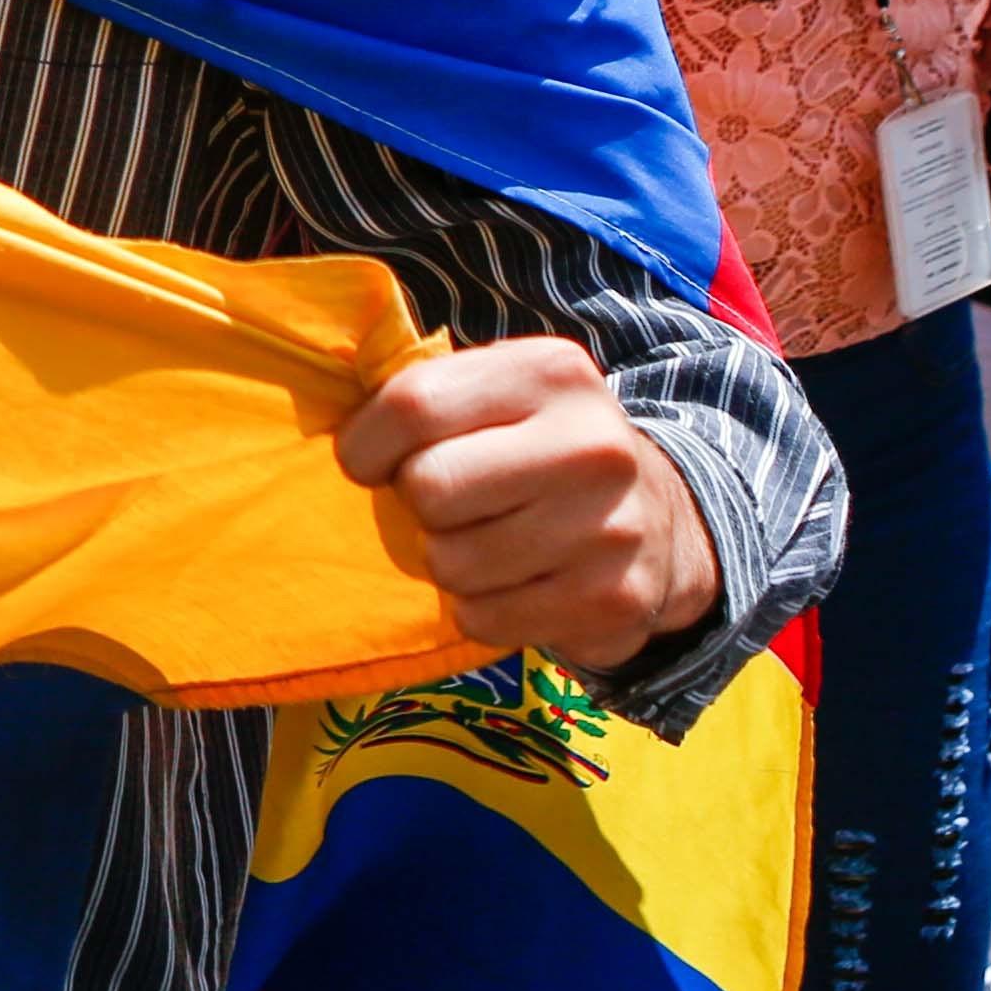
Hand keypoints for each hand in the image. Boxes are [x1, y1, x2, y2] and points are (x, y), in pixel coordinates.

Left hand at [337, 337, 716, 679]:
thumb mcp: (497, 394)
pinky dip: (479, 609)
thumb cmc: (539, 448)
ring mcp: (610, 526)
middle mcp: (592, 444)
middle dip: (419, 505)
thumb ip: (422, 394)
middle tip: (448, 504)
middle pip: (429, 487)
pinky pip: (484, 618)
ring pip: (451, 562)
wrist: (659, 520)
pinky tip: (514, 581)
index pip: (413, 404)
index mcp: (550, 372)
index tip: (368, 462)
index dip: (366, 443)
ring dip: (448, 562)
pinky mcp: (611, 600)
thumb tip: (332, 429)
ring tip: (486, 540)